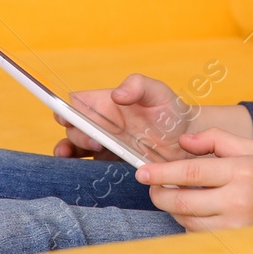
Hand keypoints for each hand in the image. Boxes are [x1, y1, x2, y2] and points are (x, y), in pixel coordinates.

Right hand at [50, 73, 198, 161]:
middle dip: (76, 133)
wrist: (186, 142)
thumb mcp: (157, 92)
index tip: (67, 117)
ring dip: (67, 150)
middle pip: (73, 126)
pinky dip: (77, 166)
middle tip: (95, 141)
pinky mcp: (109, 162)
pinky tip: (77, 168)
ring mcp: (103, 144)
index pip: (77, 102)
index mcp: (105, 102)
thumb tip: (116, 95)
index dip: (67, 109)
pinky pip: (87, 165)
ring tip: (70, 154)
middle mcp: (100, 123)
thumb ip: (138, 85)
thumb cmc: (170, 111)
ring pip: (74, 146)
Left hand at [135, 128, 252, 230]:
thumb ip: (215, 138)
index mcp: (241, 170)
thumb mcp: (250, 148)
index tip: (142, 172)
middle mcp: (239, 200)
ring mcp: (237, 226)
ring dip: (173, 209)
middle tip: (151, 187)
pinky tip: (193, 212)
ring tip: (173, 196)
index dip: (162, 172)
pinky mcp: (235, 242)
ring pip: (187, 220)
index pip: (191, 171)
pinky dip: (189, 223)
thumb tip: (183, 141)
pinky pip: (198, 234)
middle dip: (159, 194)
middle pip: (183, 200)